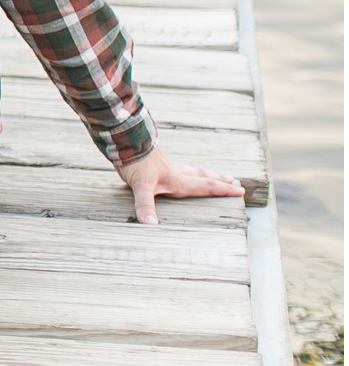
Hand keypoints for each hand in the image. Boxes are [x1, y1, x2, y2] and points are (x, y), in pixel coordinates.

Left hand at [116, 147, 244, 224]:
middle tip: (234, 181)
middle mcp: (175, 173)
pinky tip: (176, 169)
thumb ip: (145, 205)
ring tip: (211, 174)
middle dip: (218, 181)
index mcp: (178, 181)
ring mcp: (165, 167)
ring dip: (203, 174)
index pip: (206, 187)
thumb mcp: (141, 186)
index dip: (223, 190)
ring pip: (190, 171)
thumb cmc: (135, 162)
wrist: (124, 139)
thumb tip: (150, 226)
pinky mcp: (154, 162)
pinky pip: (176, 168)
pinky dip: (183, 170)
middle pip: (202, 177)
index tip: (241, 191)